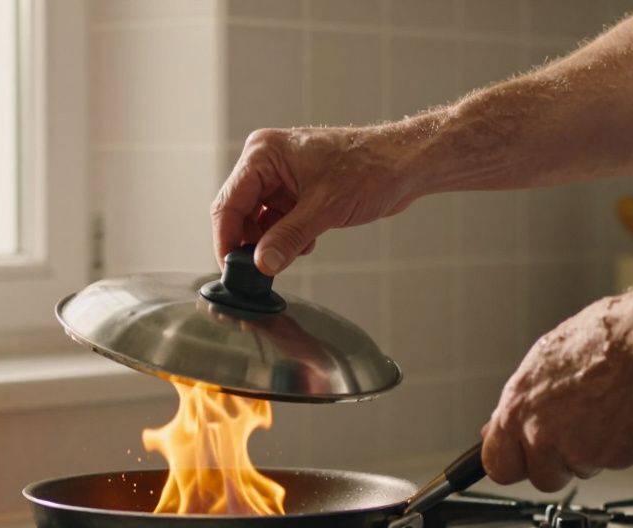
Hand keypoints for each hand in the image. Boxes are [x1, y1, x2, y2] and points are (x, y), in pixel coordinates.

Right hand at [210, 126, 419, 275]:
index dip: (226, 238)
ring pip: (258, 220)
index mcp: (264, 154)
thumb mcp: (325, 209)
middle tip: (263, 269)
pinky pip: (276, 221)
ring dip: (272, 242)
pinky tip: (307, 241)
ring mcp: (281, 176)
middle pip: (239, 212)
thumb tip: (261, 265)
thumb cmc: (371, 169)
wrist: (405, 164)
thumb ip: (288, 238)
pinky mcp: (295, 190)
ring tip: (297, 249)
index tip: (232, 268)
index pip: (229, 202)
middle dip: (251, 242)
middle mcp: (266, 162)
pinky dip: (286, 237)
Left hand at [481, 295, 632, 491]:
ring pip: (577, 471)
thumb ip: (521, 404)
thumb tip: (499, 425)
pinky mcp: (613, 459)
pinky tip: (621, 416)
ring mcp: (578, 451)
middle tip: (569, 437)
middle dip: (552, 466)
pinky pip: (609, 464)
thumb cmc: (602, 341)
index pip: (496, 464)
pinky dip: (615, 448)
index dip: (512, 462)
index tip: (520, 459)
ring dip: (587, 455)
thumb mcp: (542, 363)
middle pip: (539, 478)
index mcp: (517, 410)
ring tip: (602, 414)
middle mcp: (541, 435)